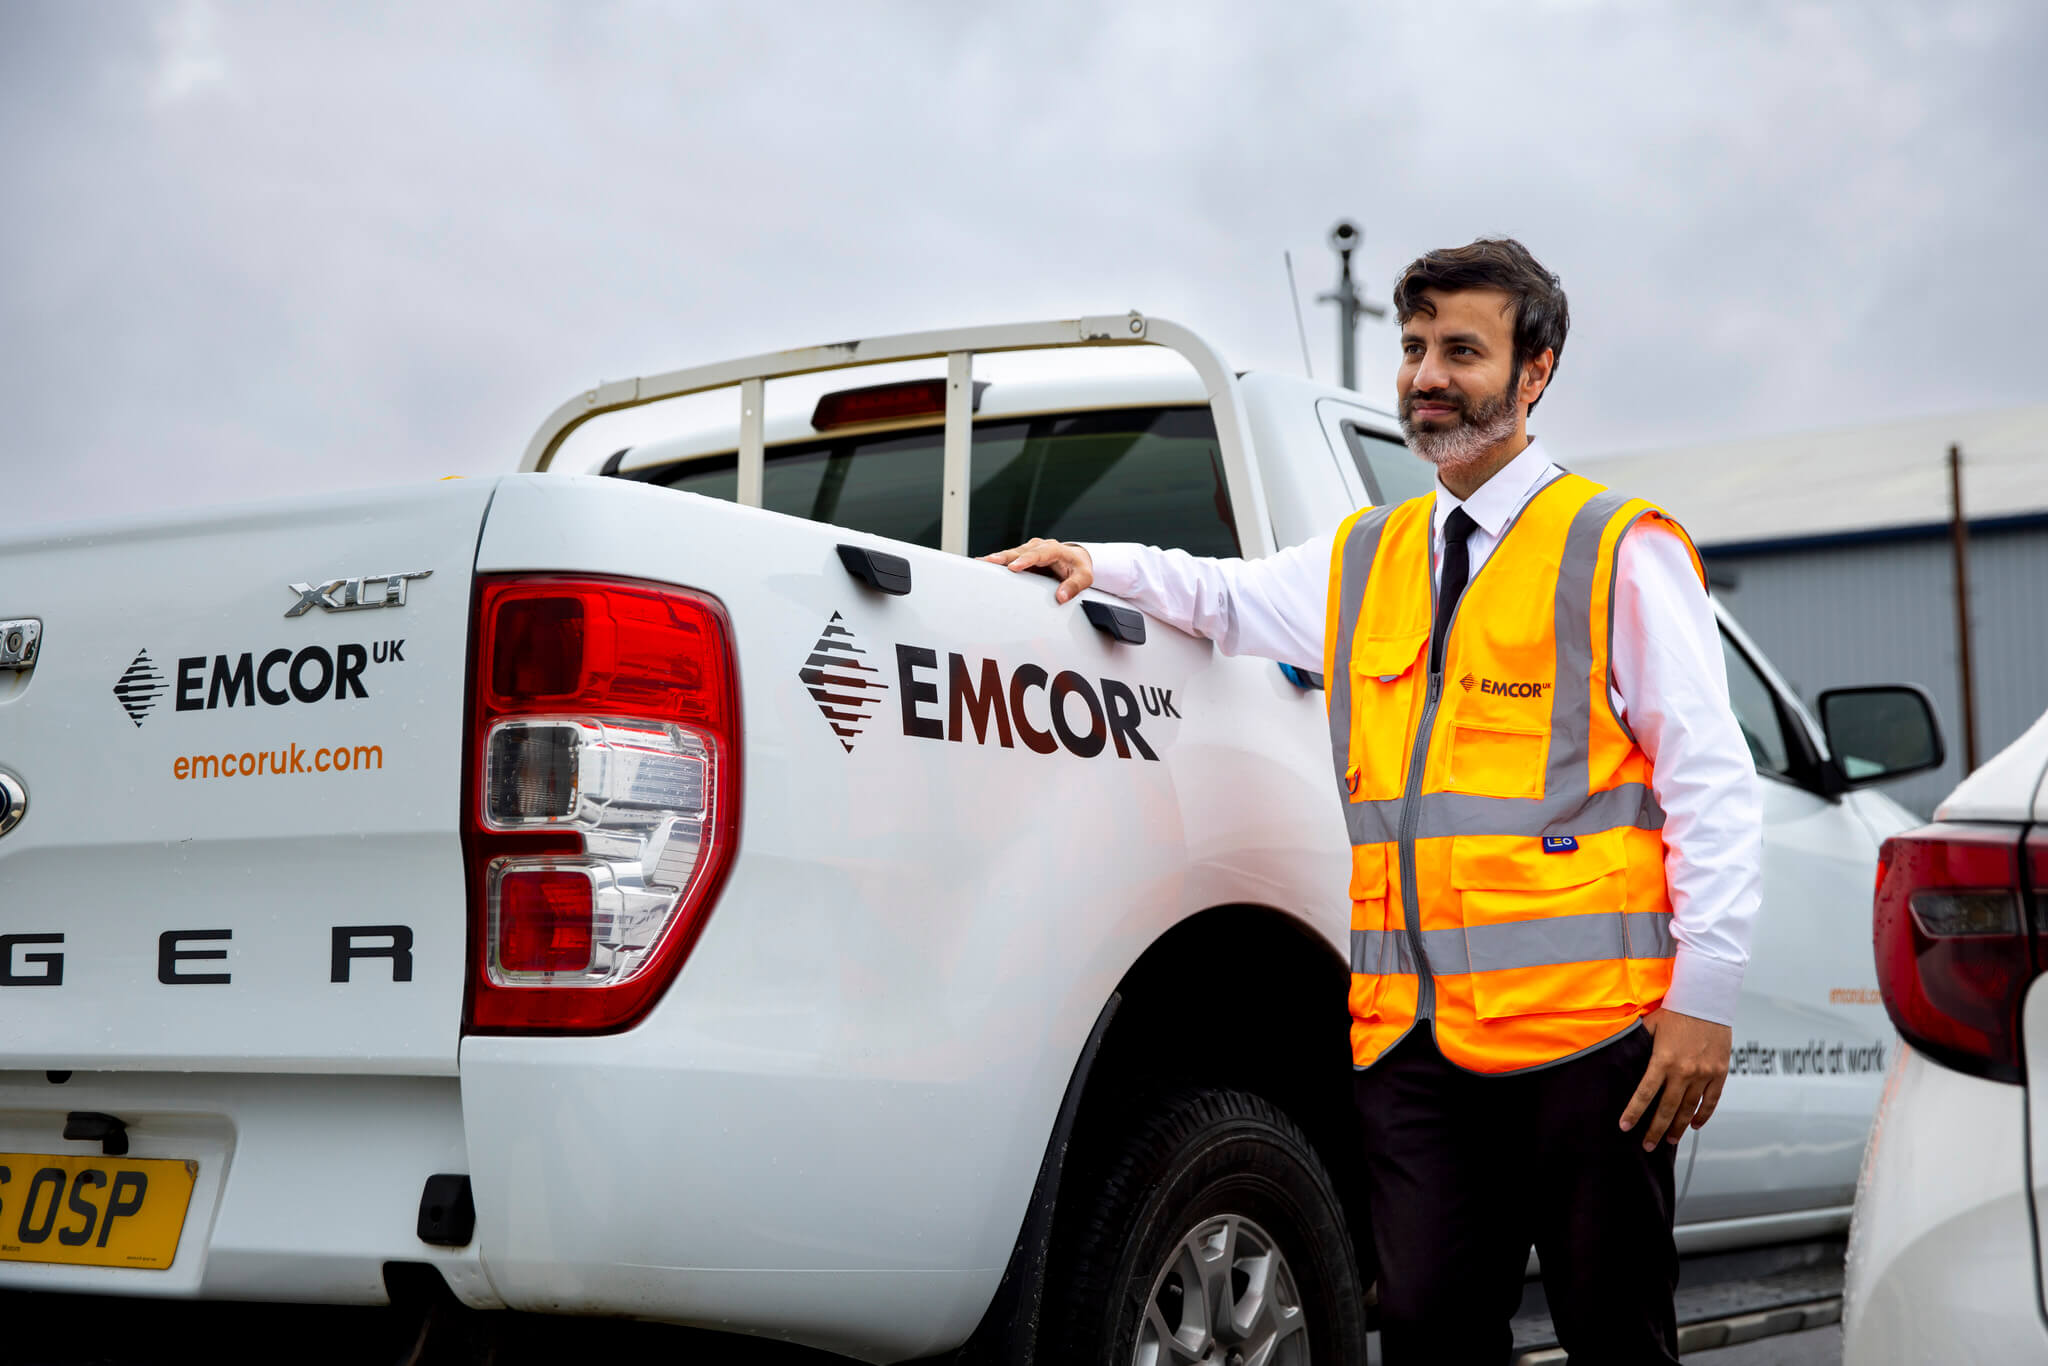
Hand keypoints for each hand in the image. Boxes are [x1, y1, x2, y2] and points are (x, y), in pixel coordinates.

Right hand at [982, 538, 1093, 603]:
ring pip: (1011, 554)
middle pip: (1020, 551)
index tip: (1014, 567)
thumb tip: (1061, 597)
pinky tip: (983, 565)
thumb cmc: (1079, 569)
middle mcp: (1040, 547)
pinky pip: (1009, 559)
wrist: (1075, 560)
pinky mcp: (1023, 557)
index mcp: (1055, 549)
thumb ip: (1074, 586)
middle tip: (989, 561)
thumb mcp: (1085, 578)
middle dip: (1004, 556)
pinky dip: (997, 563)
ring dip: (997, 559)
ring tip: (980, 563)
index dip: (1026, 560)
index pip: (1039, 553)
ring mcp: (1030, 551)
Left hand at [1619, 1009, 1730, 1150]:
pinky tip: (1694, 1124)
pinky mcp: (1720, 1072)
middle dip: (1656, 1130)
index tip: (1625, 1127)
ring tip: (1670, 1139)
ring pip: (1689, 1109)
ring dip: (1678, 1126)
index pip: (1645, 1093)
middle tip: (1648, 1145)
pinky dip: (1703, 1115)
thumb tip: (1625, 1057)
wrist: (1707, 1000)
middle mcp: (1684, 1070)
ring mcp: (1704, 1073)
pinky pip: (1711, 1100)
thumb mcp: (1651, 1025)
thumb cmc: (1676, 1010)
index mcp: (1663, 1059)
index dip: (1634, 1112)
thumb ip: (1640, 1045)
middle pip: (1667, 1108)